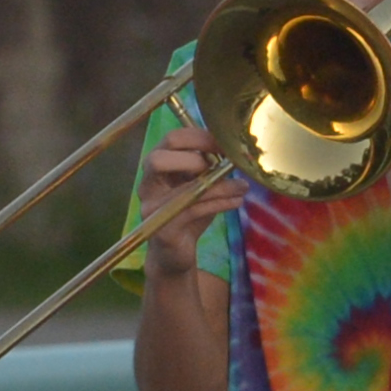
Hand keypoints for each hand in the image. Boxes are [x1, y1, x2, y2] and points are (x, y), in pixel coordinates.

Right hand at [136, 118, 244, 275]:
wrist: (175, 253)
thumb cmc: (189, 213)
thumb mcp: (202, 185)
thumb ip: (213, 167)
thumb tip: (240, 150)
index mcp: (157, 167)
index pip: (170, 140)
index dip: (199, 137)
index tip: (226, 143)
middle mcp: (147, 184)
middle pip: (158, 159)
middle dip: (194, 157)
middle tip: (223, 164)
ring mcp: (151, 207)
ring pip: (183, 188)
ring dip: (220, 185)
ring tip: (243, 186)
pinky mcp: (161, 228)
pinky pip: (194, 210)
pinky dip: (220, 203)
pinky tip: (238, 201)